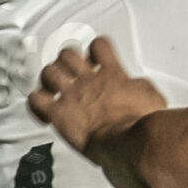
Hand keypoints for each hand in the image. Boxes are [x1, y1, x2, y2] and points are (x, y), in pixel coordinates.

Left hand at [29, 37, 167, 153]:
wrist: (126, 141)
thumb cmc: (140, 124)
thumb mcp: (152, 96)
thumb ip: (140, 86)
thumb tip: (138, 86)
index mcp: (113, 73)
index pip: (100, 46)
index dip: (95, 49)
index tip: (94, 57)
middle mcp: (89, 80)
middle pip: (68, 54)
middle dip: (67, 60)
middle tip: (69, 69)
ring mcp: (72, 95)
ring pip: (49, 72)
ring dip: (49, 77)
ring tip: (53, 86)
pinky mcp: (58, 114)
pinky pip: (36, 100)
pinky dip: (36, 103)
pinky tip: (43, 111)